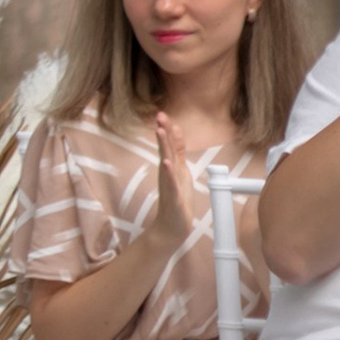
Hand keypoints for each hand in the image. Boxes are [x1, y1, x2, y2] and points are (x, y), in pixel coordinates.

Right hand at [147, 113, 201, 249]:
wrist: (172, 226)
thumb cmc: (176, 198)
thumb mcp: (181, 170)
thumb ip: (178, 151)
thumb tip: (176, 130)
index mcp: (172, 167)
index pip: (169, 145)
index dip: (167, 129)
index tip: (162, 113)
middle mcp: (168, 173)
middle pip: (165, 150)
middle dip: (163, 133)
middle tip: (159, 116)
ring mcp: (169, 184)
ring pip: (166, 163)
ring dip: (164, 148)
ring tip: (160, 132)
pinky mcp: (173, 197)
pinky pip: (171, 183)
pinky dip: (169, 173)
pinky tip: (166, 163)